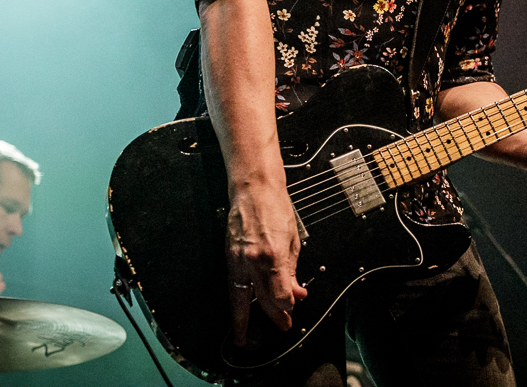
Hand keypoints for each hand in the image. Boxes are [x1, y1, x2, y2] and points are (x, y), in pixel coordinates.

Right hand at [225, 180, 307, 342]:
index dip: (287, 306)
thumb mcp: (293, 239)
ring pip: (240, 298)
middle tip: (282, 327)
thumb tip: (297, 293)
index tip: (291, 310)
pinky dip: (237, 300)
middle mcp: (254, 260)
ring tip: (243, 337)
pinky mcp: (229, 257)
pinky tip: (239, 310)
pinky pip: (233, 285)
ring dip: (243, 320)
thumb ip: (292, 270)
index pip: (280, 294)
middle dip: (273, 316)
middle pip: (262, 299)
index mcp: (274, 255)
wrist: (253, 190)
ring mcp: (238, 259)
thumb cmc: (276, 208)